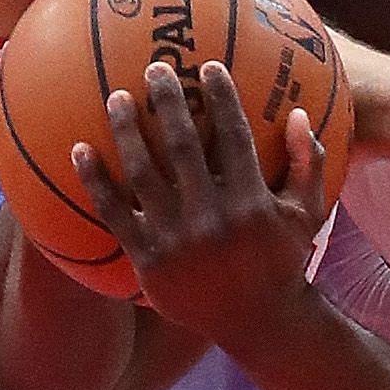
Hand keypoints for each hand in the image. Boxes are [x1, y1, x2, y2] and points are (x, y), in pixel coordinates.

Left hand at [72, 61, 327, 345]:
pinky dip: (96, 180)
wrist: (257, 322)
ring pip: (143, 173)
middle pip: (183, 146)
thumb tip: (300, 114)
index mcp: (251, 202)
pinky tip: (80, 150)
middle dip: (169, 102)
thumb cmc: (283, 261)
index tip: (208, 66)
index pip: (234, 137)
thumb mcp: (306, 214)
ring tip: (117, 97)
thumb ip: (308, 164)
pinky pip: (114, 213)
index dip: (222, 99)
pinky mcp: (147, 258)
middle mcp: (211, 217)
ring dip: (128, 131)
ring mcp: (176, 238)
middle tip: (155, 67)